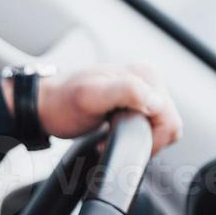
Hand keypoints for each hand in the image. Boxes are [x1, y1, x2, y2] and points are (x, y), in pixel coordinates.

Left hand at [38, 63, 182, 155]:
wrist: (46, 104)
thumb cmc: (62, 103)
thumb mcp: (90, 98)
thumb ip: (125, 93)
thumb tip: (156, 102)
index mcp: (144, 75)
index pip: (169, 119)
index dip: (148, 139)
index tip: (117, 139)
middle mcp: (148, 78)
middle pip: (169, 124)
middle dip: (145, 139)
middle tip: (112, 138)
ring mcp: (144, 88)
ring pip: (163, 126)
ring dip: (140, 137)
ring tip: (112, 134)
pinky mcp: (137, 99)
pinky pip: (152, 124)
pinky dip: (137, 133)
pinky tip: (115, 131)